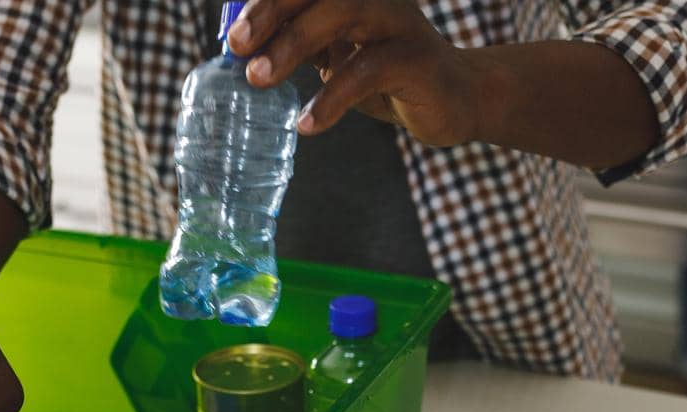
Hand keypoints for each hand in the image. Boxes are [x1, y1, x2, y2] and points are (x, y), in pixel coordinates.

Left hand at [230, 0, 480, 145]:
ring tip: (260, 79)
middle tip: (238, 47)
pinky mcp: (417, 58)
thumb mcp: (335, 53)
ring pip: (342, 14)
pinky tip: (308, 124)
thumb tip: (240, 46)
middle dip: (270, 12)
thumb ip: (298, 41)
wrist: (456, 98)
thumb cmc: (386, 74)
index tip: (231, 35)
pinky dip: (333, 98)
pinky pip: (369, 70)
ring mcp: (398, 21)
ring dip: (295, 44)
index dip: (262, 2)